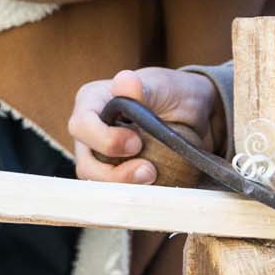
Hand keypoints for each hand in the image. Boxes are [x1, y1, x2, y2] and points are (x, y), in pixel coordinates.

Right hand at [68, 69, 225, 184]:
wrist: (193, 115)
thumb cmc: (172, 93)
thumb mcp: (163, 85)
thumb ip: (143, 86)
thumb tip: (125, 81)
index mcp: (92, 101)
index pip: (81, 125)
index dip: (105, 140)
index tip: (136, 143)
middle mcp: (89, 130)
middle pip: (85, 162)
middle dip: (114, 173)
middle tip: (149, 171)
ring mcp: (99, 155)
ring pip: (97, 182)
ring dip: (124, 186)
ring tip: (153, 176)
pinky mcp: (113, 174)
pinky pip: (113, 192)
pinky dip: (132, 193)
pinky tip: (153, 186)